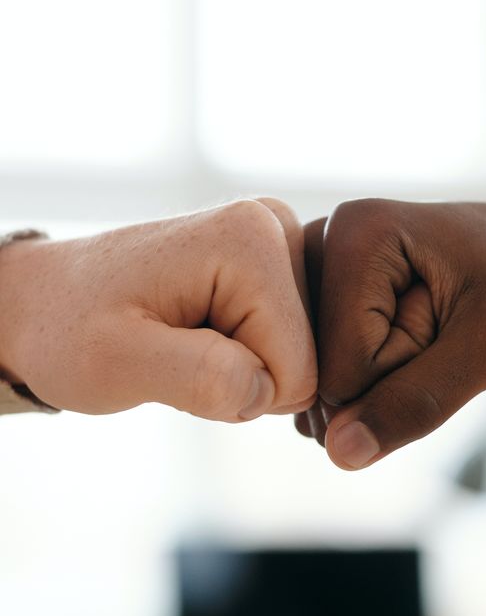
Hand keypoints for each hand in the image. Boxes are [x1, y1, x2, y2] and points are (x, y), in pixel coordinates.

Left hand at [0, 199, 316, 419]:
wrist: (48, 303)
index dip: (238, 389)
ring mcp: (278, 240)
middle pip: (307, 360)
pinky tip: (200, 332)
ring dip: (241, 367)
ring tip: (183, 340)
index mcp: (252, 239)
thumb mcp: (117, 363)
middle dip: (242, 376)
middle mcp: (277, 225)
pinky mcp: (273, 261)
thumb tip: (268, 390)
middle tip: (175, 351)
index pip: (299, 370)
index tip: (176, 359)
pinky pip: (289, 342)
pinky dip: (244, 354)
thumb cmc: (71, 330)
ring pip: (300, 355)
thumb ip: (199, 377)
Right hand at [296, 199, 485, 469]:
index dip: (403, 377)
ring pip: (323, 378)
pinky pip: (329, 370)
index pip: (339, 368)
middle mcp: (325, 243)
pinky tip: (407, 343)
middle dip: (385, 381)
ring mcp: (323, 271)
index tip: (455, 328)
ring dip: (381, 382)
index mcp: (355, 234)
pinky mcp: (331, 295)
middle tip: (446, 330)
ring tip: (433, 330)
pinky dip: (372, 379)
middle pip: (321, 372)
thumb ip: (416, 401)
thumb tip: (340, 453)